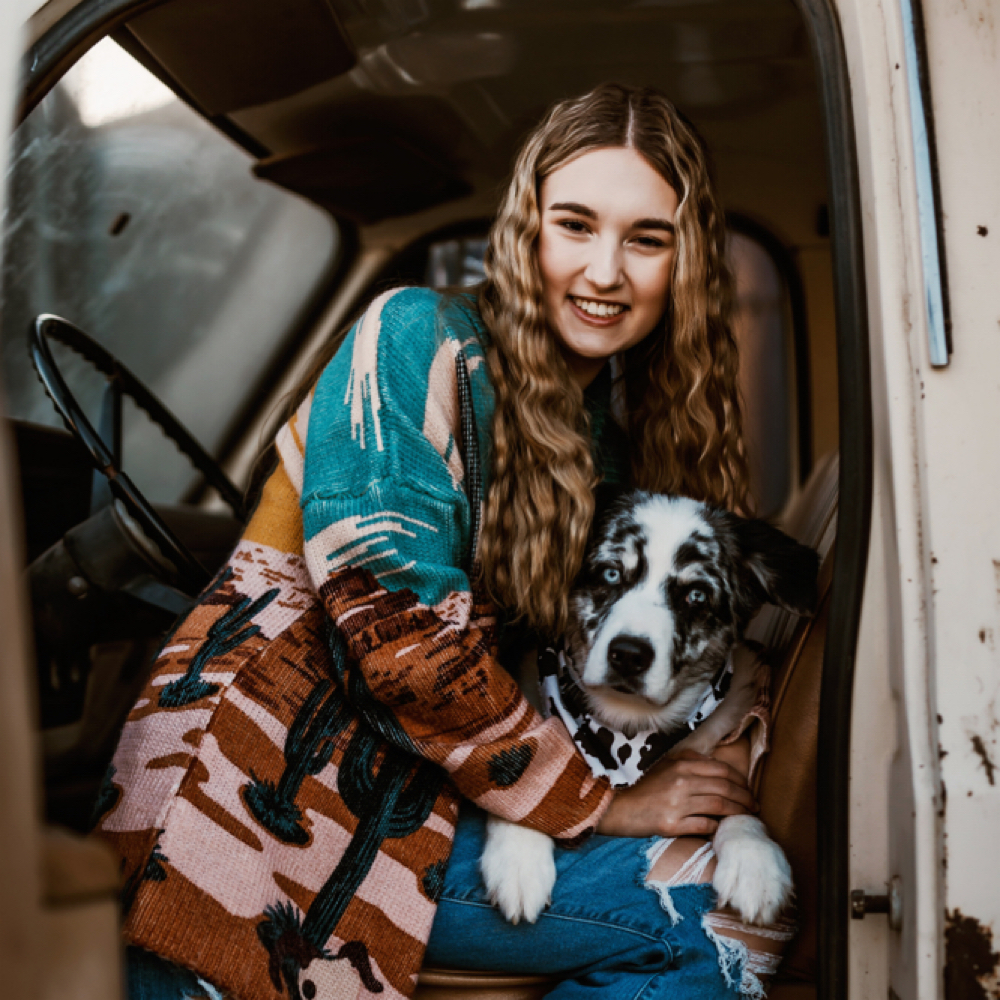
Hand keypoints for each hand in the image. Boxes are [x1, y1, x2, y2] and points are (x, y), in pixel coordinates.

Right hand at [596, 747, 754, 837]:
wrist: (618, 807)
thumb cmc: (644, 786)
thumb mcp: (665, 765)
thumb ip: (689, 760)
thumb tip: (715, 764)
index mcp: (681, 765)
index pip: (721, 770)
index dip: (740, 780)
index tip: (748, 788)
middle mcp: (682, 782)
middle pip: (724, 789)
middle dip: (745, 798)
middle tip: (755, 805)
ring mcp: (677, 804)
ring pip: (719, 807)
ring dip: (737, 812)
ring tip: (746, 816)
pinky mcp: (671, 825)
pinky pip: (704, 826)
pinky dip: (717, 827)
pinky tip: (722, 828)